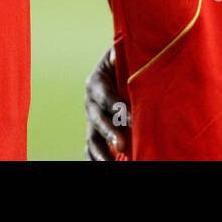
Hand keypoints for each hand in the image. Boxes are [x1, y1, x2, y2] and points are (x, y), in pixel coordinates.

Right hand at [84, 44, 128, 159]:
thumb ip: (121, 55)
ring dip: (101, 152)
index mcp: (96, 81)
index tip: (130, 118)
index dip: (116, 107)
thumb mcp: (121, 54)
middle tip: (121, 145)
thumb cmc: (124, 61)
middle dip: (109, 132)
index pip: (105, 96)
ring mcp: (91, 119)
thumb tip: (119, 54)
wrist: (119, 69)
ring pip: (92, 138)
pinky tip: (106, 167)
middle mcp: (90, 102)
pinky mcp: (95, 132)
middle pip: (97, 119)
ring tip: (112, 163)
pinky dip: (96, 159)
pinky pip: (91, 149)